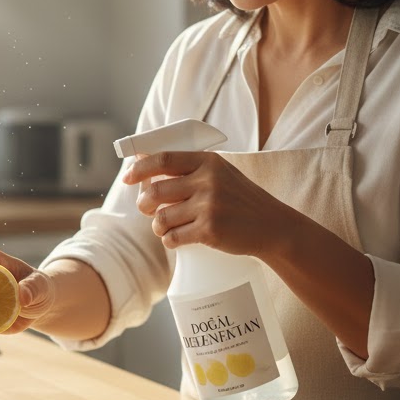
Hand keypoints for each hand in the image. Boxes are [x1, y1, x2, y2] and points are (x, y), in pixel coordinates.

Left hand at [122, 150, 292, 257]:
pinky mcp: (210, 230)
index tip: (127, 178)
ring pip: (161, 218)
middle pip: (155, 191)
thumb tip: (143, 158)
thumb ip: (188, 167)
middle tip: (147, 209)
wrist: (272, 226)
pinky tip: (177, 239)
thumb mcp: (220, 173)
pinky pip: (173, 237)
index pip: (162, 159)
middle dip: (144, 204)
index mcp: (208, 161)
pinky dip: (170, 240)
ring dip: (158, 226)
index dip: (139, 169)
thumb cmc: (240, 199)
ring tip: (166, 227)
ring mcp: (209, 206)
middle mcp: (208, 181)